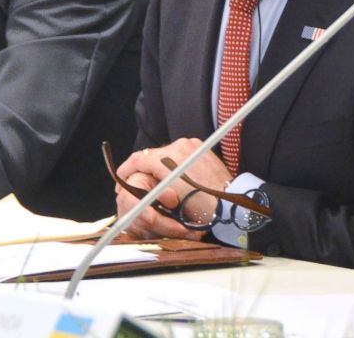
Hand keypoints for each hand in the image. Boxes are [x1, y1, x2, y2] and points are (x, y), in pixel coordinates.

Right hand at [116, 139, 231, 237]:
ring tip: (160, 186)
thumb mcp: (170, 200)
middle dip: (144, 171)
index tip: (121, 180)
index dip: (126, 171)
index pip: (138, 159)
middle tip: (138, 185)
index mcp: (169, 157)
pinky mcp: (203, 149)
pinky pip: (182, 155)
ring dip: (161, 169)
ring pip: (167, 156)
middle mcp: (181, 146)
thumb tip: (134, 187)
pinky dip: (176, 166)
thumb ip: (149, 188)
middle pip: (152, 156)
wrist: (232, 205)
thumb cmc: (203, 207)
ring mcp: (193, 146)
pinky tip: (177, 181)